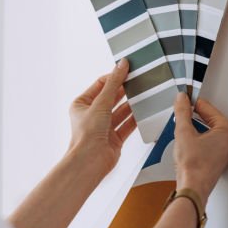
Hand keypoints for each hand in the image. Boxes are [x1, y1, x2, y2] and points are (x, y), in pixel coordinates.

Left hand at [67, 59, 135, 176]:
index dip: (114, 77)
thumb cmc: (86, 135)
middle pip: (112, 97)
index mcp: (82, 104)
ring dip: (132, 104)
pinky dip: (136, 118)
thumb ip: (113, 83)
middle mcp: (92, 115)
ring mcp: (104, 127)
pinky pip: (128, 124)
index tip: (128, 69)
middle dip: (125, 90)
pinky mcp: (115, 138)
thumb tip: (121, 65)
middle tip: (139, 80)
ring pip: (121, 111)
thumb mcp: (101, 103)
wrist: (90, 161)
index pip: (100, 85)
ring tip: (145, 94)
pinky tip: (145, 111)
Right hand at [172, 91, 227, 203]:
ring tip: (181, 126)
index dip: (193, 103)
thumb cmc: (194, 166)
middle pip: (210, 119)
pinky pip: (208, 142)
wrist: (192, 189)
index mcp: (226, 130)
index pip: (208, 108)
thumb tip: (182, 100)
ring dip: (195, 127)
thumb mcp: (184, 132)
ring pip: (208, 131)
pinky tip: (186, 141)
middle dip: (194, 115)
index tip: (183, 99)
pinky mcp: (217, 160)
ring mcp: (224, 151)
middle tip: (181, 111)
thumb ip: (183, 112)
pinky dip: (197, 139)